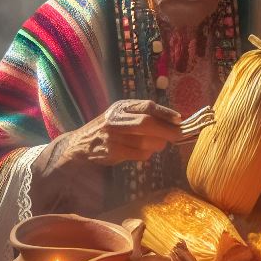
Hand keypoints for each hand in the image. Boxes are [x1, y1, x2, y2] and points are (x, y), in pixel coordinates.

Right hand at [50, 99, 182, 166]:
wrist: (81, 145)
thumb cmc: (110, 129)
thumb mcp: (123, 116)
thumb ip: (143, 115)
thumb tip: (175, 121)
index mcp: (122, 107)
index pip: (147, 106)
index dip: (165, 113)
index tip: (180, 119)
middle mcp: (116, 119)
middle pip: (147, 123)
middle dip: (167, 131)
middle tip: (179, 136)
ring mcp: (113, 136)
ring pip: (145, 141)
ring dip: (158, 144)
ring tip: (159, 144)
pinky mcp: (112, 151)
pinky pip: (139, 154)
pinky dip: (147, 154)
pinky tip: (144, 152)